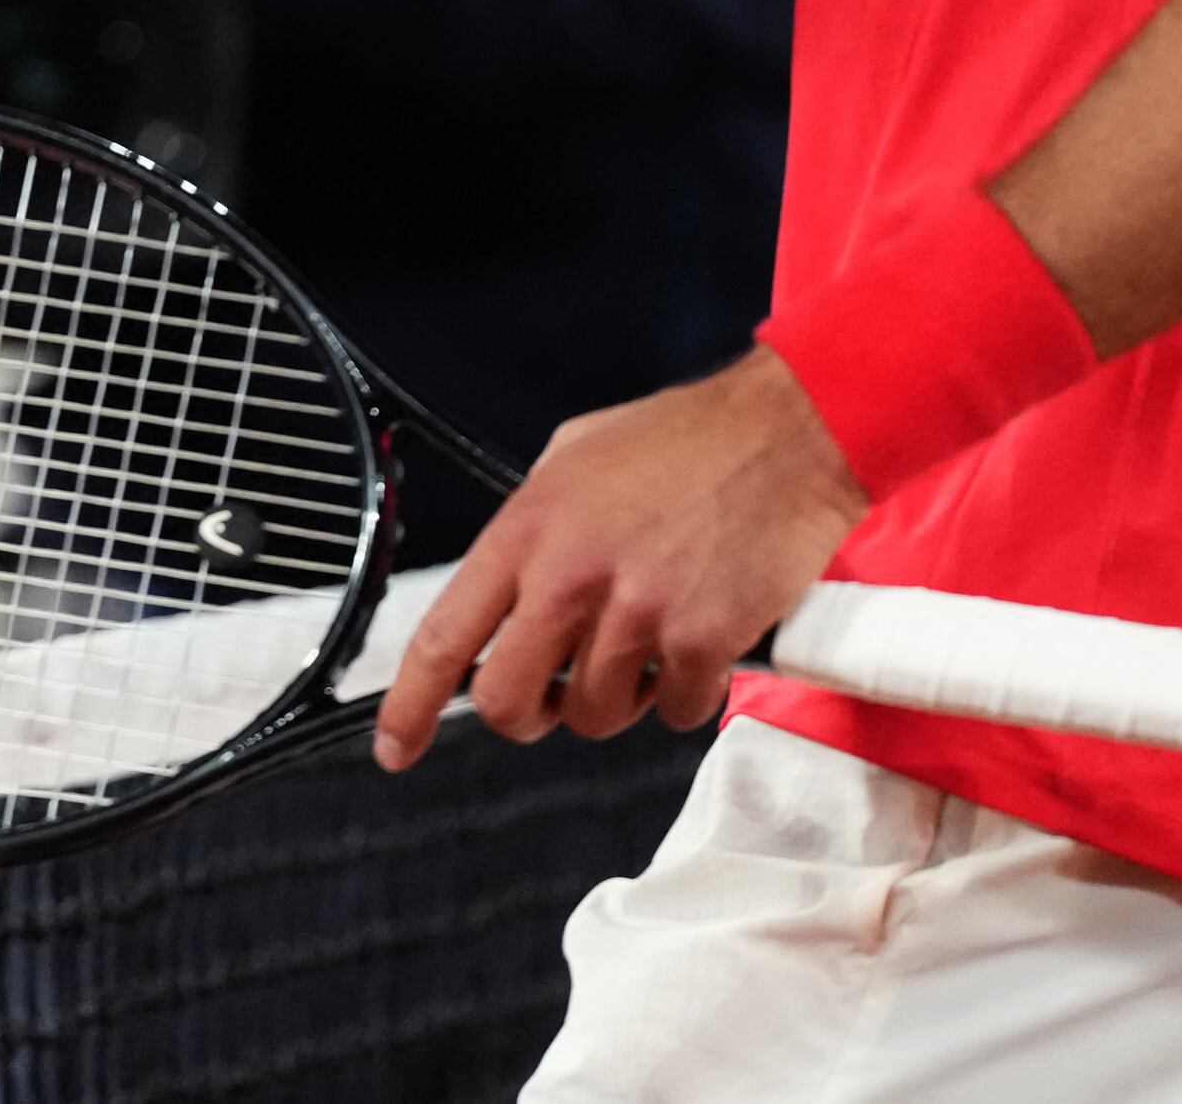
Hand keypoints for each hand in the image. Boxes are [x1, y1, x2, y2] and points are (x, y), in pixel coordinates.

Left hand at [370, 350, 869, 766]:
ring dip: (620, 699)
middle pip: (508, 702)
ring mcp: (637, 613)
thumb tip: (503, 586)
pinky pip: (676, 713)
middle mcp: (570, 576)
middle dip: (528, 715)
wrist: (785, 434)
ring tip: (649, 643)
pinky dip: (687, 696)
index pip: (443, 636)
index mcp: (527, 529)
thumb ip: (532, 524)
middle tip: (557, 696)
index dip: (409, 705)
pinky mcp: (702, 640)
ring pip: (595, 715)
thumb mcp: (574, 455)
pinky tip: (700, 645)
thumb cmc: (686, 440)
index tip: (396, 746)